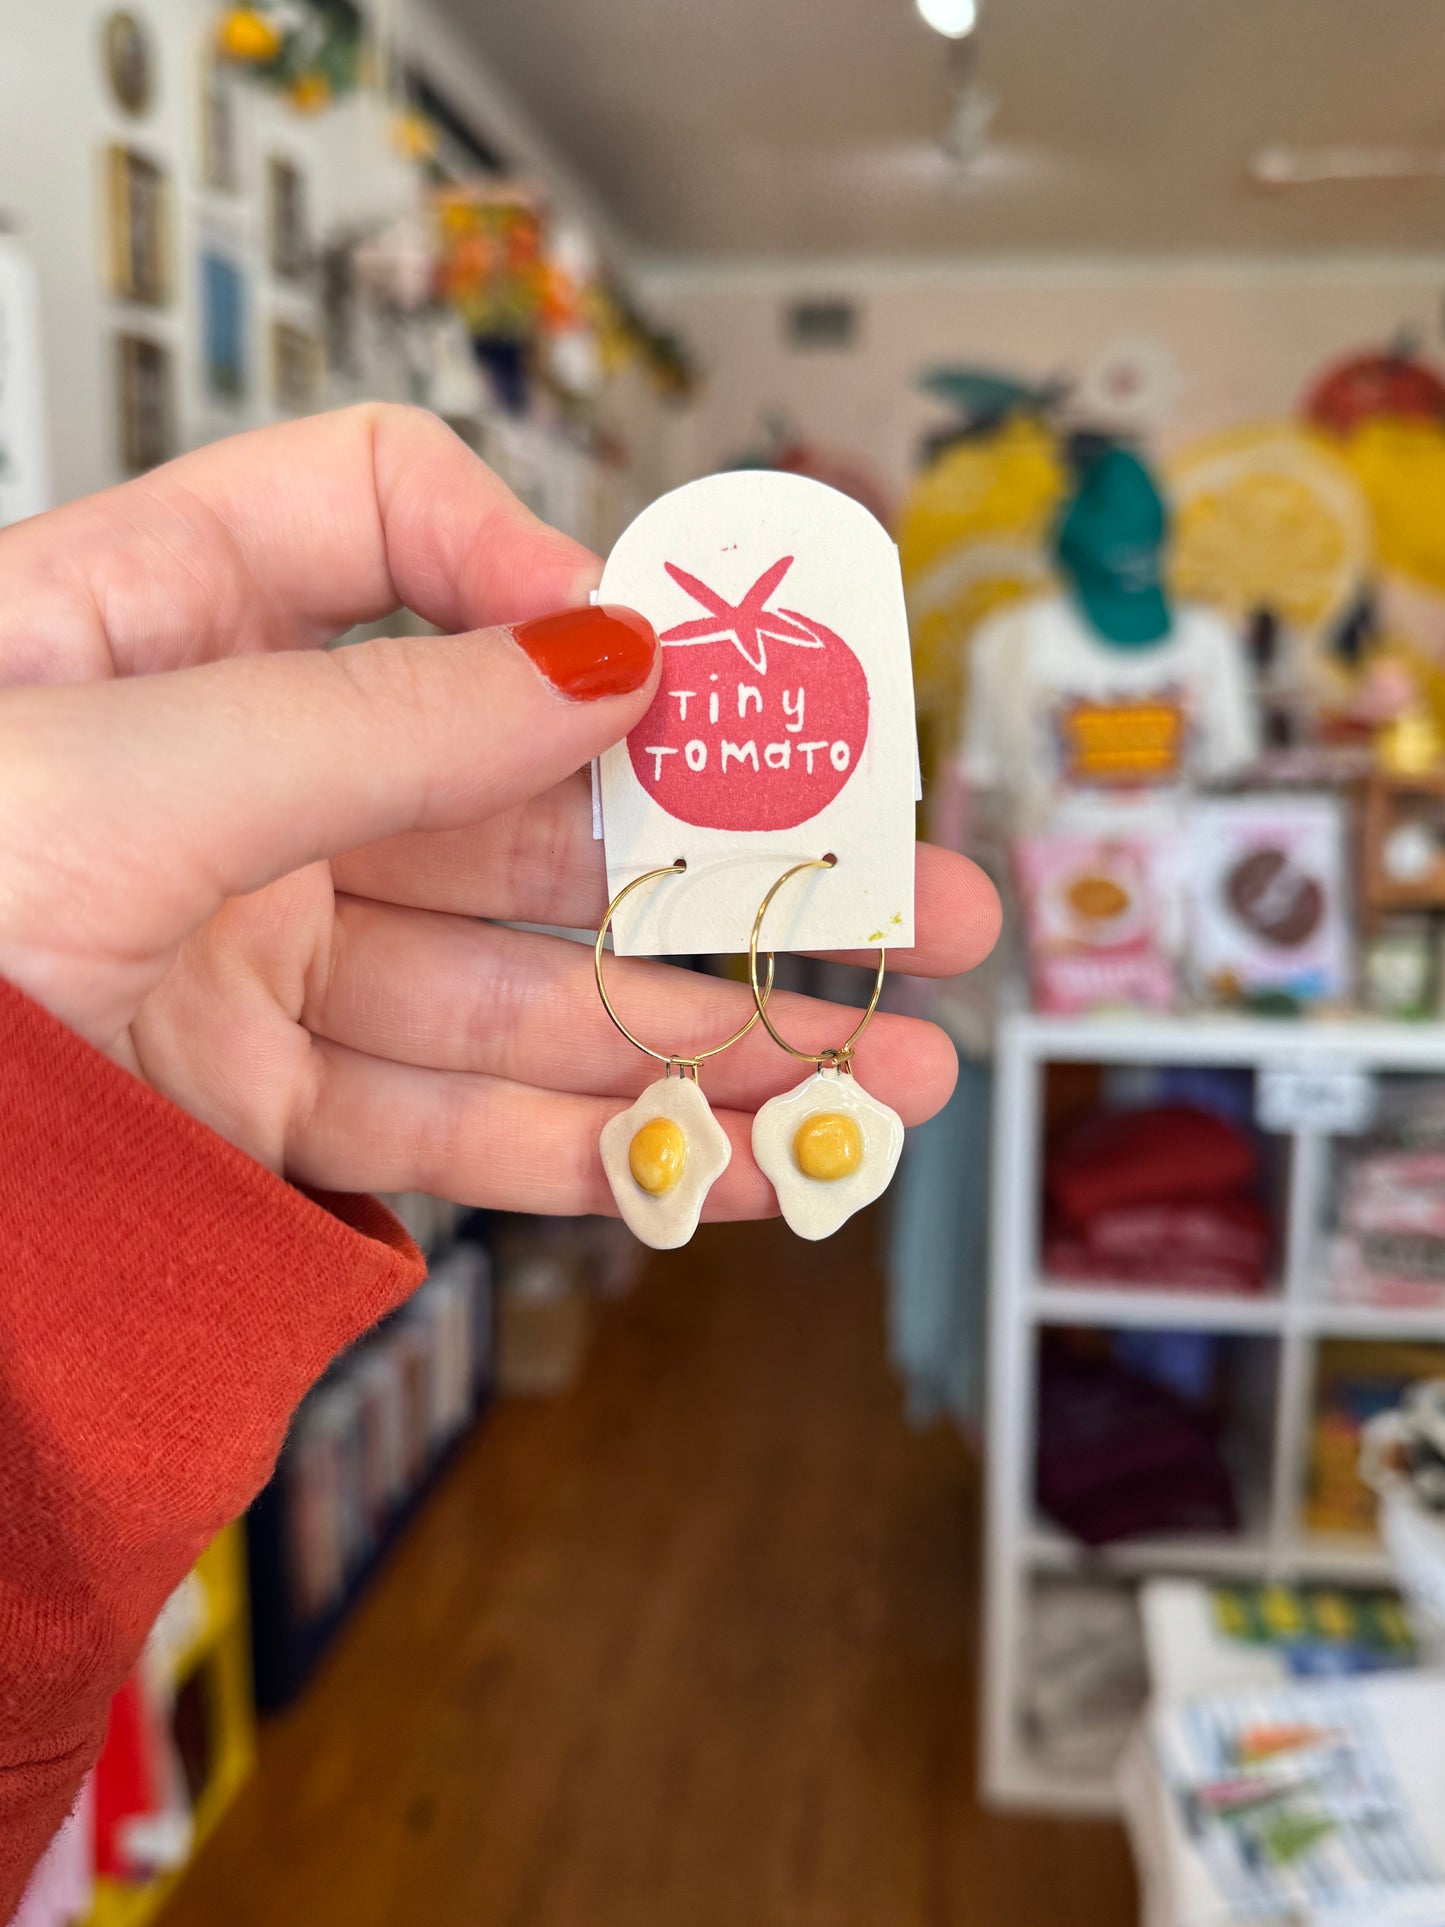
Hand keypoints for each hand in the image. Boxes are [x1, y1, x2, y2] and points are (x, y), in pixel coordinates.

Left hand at [0, 406, 998, 1217]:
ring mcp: (257, 967)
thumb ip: (380, 711)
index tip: (661, 658)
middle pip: (529, 807)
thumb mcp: (114, 768)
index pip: (377, 522)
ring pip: (532, 996)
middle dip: (736, 865)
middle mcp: (227, 793)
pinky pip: (466, 1134)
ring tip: (884, 1076)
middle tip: (912, 900)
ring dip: (717, 1040)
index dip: (537, 568)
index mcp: (150, 638)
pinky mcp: (265, 1127)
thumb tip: (609, 655)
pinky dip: (608, 1153)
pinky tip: (739, 1160)